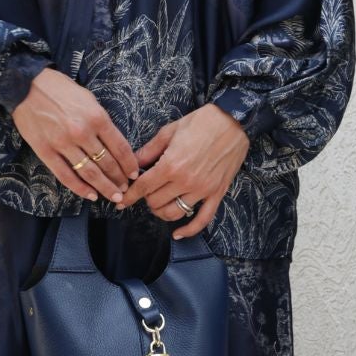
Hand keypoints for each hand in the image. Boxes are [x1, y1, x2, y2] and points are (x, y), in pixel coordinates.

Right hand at [10, 67, 141, 202]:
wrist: (25, 85)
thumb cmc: (59, 89)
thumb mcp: (88, 98)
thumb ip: (100, 119)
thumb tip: (112, 141)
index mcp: (97, 117)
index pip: (120, 147)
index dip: (129, 164)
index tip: (134, 174)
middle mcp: (82, 132)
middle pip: (107, 163)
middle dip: (119, 179)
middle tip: (126, 189)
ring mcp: (63, 143)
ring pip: (90, 173)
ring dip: (105, 187)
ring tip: (114, 196)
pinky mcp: (46, 151)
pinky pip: (66, 175)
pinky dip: (80, 188)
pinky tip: (91, 195)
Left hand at [122, 102, 251, 237]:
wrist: (234, 121)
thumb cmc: (202, 122)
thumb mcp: (170, 131)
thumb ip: (149, 150)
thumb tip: (132, 163)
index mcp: (171, 164)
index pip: (143, 187)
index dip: (129, 196)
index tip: (121, 201)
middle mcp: (185, 181)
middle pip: (155, 202)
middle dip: (146, 198)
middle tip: (147, 191)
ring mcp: (202, 189)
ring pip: (173, 213)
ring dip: (161, 212)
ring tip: (159, 205)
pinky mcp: (216, 193)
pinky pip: (202, 219)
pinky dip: (189, 230)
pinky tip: (178, 234)